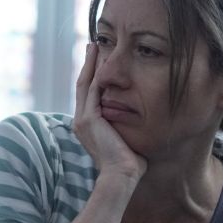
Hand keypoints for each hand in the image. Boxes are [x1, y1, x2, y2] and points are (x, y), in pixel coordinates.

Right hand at [73, 43, 146, 181]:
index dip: (93, 78)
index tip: (99, 63)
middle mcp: (81, 122)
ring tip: (94, 46)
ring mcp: (83, 120)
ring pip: (86, 84)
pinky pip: (92, 89)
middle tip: (92, 46)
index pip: (90, 96)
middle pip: (84, 86)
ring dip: (90, 64)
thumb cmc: (129, 165)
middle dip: (89, 65)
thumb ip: (127, 128)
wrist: (121, 177)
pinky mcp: (89, 119)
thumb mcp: (126, 140)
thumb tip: (141, 121)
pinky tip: (99, 57)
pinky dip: (95, 72)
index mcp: (89, 127)